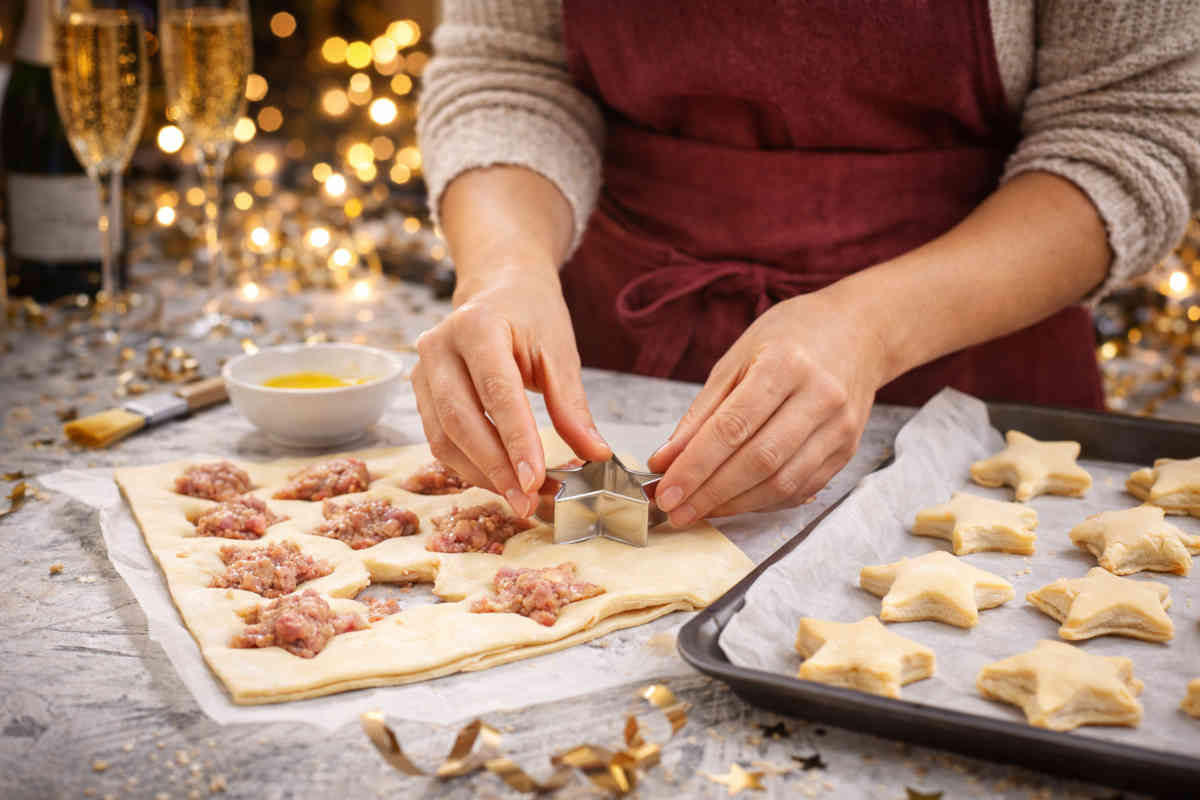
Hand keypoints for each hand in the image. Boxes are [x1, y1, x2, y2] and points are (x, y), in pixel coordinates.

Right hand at [411, 268, 610, 516]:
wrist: (498, 287)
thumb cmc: (531, 315)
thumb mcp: (559, 352)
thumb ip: (572, 406)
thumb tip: (594, 455)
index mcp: (477, 326)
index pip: (497, 392)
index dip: (516, 440)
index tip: (536, 479)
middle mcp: (439, 347)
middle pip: (461, 421)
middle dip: (496, 468)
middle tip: (529, 502)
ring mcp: (422, 371)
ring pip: (443, 438)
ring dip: (482, 475)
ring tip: (522, 499)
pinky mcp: (420, 393)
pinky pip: (439, 441)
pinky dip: (471, 467)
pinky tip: (502, 481)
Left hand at [646, 288, 885, 524]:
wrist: (857, 332)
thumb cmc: (789, 338)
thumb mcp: (736, 359)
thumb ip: (702, 414)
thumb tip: (666, 461)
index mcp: (785, 365)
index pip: (732, 428)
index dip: (695, 466)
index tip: (664, 490)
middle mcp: (819, 397)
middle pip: (758, 462)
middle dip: (709, 493)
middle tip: (673, 510)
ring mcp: (839, 427)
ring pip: (781, 483)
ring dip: (733, 504)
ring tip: (697, 511)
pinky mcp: (847, 450)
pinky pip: (800, 488)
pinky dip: (761, 501)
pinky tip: (733, 502)